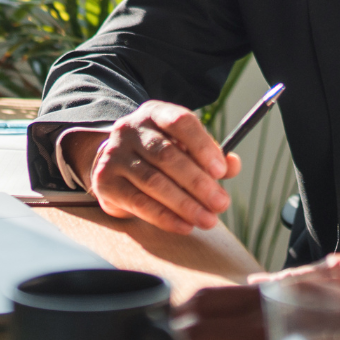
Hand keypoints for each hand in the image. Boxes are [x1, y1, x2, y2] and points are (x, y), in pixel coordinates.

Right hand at [64, 101, 242, 233]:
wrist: (115, 164)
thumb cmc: (159, 156)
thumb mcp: (184, 147)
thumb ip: (211, 155)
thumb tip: (233, 165)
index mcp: (155, 113)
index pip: (180, 122)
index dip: (202, 146)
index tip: (221, 171)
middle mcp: (131, 129)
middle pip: (167, 155)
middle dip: (198, 183)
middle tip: (221, 204)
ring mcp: (115, 155)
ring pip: (153, 181)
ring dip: (185, 204)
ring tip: (208, 220)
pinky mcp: (106, 182)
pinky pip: (139, 202)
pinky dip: (165, 217)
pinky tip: (185, 226)